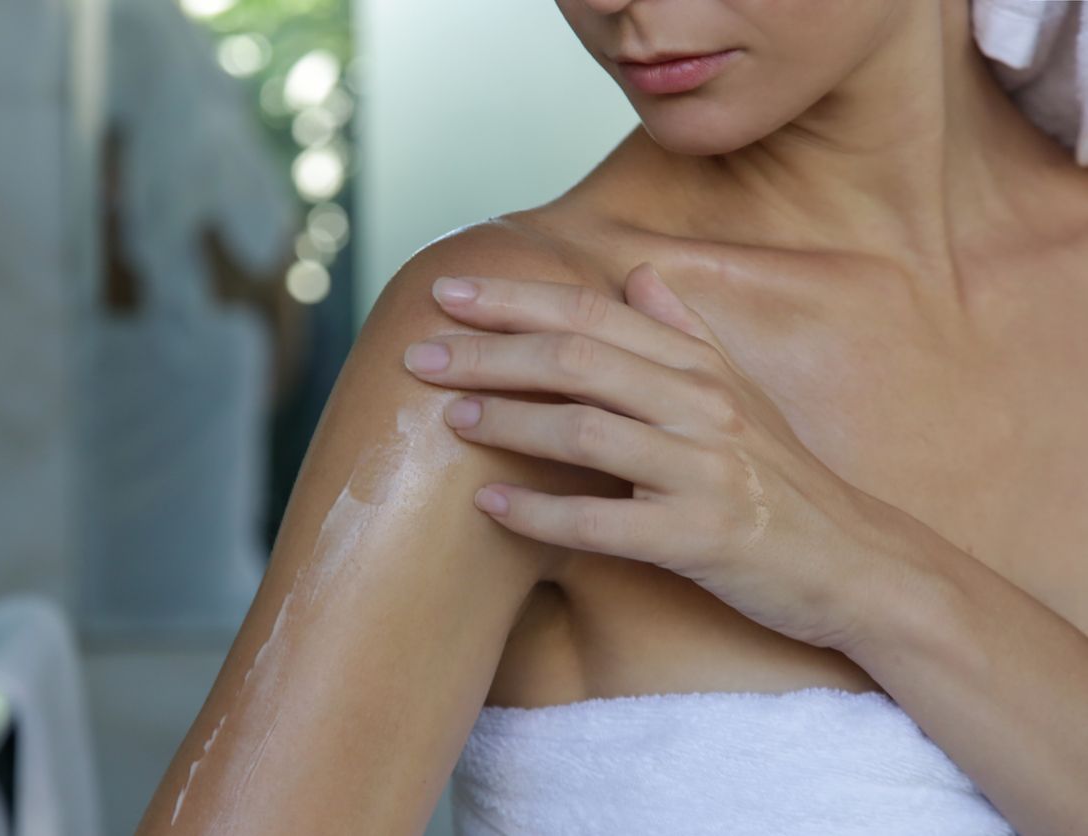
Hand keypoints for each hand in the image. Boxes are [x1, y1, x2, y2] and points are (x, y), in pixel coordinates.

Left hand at [402, 263, 903, 651]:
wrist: (857, 562)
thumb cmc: (785, 478)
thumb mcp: (741, 394)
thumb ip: (684, 333)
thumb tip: (637, 273)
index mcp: (699, 368)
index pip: (592, 314)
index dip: (514, 299)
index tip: (447, 290)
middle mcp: (701, 407)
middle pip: (577, 361)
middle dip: (490, 354)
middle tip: (420, 355)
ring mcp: (704, 472)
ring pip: (586, 432)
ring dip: (507, 423)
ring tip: (447, 420)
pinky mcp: (702, 538)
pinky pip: (604, 523)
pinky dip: (540, 515)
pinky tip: (488, 507)